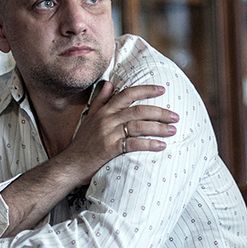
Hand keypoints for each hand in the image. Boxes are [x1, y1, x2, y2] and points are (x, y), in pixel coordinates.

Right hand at [62, 80, 178, 175]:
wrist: (70, 165)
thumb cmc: (82, 144)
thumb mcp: (89, 118)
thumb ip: (101, 100)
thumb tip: (109, 83)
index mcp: (104, 110)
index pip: (127, 94)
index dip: (146, 90)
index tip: (162, 89)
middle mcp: (106, 119)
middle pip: (138, 110)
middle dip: (160, 112)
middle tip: (175, 116)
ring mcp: (108, 134)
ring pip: (139, 125)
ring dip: (159, 128)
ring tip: (173, 130)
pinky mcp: (110, 149)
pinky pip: (134, 144)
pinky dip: (150, 144)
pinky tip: (161, 146)